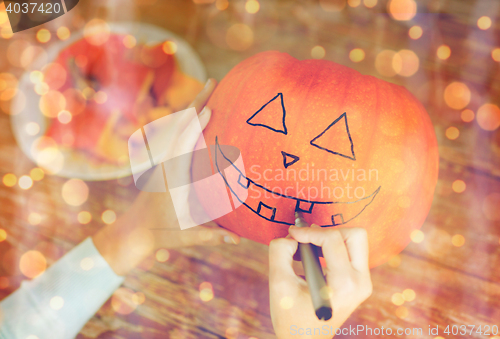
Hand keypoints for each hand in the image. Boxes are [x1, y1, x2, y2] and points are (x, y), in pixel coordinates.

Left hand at [93, 79, 239, 275]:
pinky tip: (200, 112)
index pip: (182, 147)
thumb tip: (237, 240)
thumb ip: (210, 236)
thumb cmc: (161, 233)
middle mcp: (167, 164)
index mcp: (172, 178)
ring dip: (194, 106)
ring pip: (178, 126)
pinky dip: (190, 119)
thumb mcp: (185, 237)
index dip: (194, 127)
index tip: (208, 110)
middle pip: (180, 126)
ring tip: (211, 89)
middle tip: (213, 81)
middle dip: (197, 103)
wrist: (134, 231)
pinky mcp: (166, 162)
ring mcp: (165, 161)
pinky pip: (178, 134)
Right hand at [269, 226, 371, 338]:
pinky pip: (350, 252)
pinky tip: (313, 257)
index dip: (309, 231)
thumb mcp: (278, 283)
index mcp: (344, 284)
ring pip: (354, 241)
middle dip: (327, 232)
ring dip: (330, 239)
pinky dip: (331, 248)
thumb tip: (291, 235)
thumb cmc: (291, 318)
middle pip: (355, 235)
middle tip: (307, 240)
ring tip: (307, 250)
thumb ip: (280, 252)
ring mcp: (363, 282)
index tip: (291, 234)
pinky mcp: (359, 282)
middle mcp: (360, 282)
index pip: (332, 239)